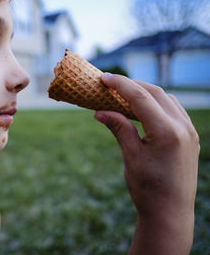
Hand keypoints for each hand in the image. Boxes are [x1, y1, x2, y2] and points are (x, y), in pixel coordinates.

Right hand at [94, 73, 199, 254]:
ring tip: (124, 95)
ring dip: (145, 93)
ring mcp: (190, 131)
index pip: (141, 98)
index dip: (121, 85)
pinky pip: (174, 110)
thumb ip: (119, 128)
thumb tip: (100, 111)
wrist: (171, 213)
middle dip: (132, 85)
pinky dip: (157, 104)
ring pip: (167, 99)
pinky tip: (142, 109)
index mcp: (167, 133)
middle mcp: (183, 127)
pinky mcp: (190, 137)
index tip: (104, 77)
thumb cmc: (148, 189)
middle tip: (110, 84)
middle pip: (155, 93)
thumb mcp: (131, 157)